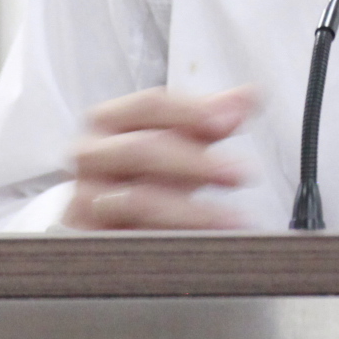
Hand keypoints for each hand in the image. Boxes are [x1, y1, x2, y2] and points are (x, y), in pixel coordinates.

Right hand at [66, 87, 252, 229]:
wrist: (104, 224)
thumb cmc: (145, 174)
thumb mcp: (177, 143)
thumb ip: (210, 119)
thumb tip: (252, 94)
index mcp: (109, 120)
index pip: (150, 104)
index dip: (190, 112)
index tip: (230, 122)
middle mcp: (90, 154)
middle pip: (141, 149)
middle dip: (195, 162)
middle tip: (240, 174)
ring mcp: (85, 199)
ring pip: (137, 200)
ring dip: (192, 210)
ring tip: (233, 220)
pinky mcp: (90, 240)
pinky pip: (132, 240)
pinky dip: (172, 241)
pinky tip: (203, 245)